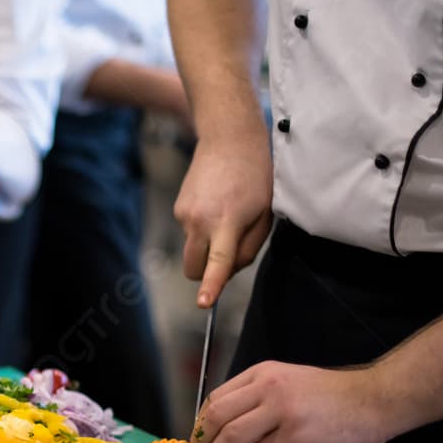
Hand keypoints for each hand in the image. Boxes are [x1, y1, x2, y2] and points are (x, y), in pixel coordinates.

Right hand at [173, 129, 271, 306]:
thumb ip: (249, 249)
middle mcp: (198, 220)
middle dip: (207, 273)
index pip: (217, 262)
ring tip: (228, 216)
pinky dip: (202, 230)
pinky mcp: (178, 208)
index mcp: (226, 222)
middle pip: (194, 268)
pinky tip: (216, 207)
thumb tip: (228, 270)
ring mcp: (183, 214)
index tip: (203, 303)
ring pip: (192, 251)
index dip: (211, 286)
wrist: (228, 139)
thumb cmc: (255, 176)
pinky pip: (190, 234)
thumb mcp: (265, 215)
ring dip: (207, 247)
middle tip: (231, 252)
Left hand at [190, 361, 390, 442]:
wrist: (373, 400)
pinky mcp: (293, 436)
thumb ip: (260, 401)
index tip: (200, 441)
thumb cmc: (335, 397)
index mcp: (262, 373)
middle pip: (215, 416)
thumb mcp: (289, 386)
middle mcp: (266, 388)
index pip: (216, 397)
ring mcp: (279, 411)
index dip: (201, 423)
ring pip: (230, 437)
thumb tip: (229, 430)